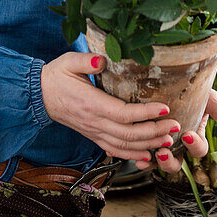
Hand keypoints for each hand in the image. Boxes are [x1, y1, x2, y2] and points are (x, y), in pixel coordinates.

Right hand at [41, 52, 179, 163]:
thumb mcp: (68, 62)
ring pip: (124, 145)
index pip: (123, 113)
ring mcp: (94, 132)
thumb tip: (102, 60)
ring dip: (148, 145)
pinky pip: (114, 150)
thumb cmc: (57, 76)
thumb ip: (86, 60)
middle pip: (129, 133)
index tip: (166, 108)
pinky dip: (132, 156)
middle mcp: (94, 122)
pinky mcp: (93, 136)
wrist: (40, 96)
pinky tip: (148, 156)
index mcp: (91, 103)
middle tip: (176, 125)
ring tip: (168, 140)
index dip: (146, 113)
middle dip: (155, 131)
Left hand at [143, 88, 216, 174]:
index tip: (187, 135)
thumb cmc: (188, 89)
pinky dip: (143, 162)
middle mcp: (178, 145)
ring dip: (158, 163)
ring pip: (161, 164)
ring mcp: (162, 145)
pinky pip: (145, 159)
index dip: (195, 145)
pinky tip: (139, 160)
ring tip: (153, 154)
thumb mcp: (204, 95)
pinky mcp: (146, 143)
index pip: (199, 149)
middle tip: (164, 152)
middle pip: (178, 164)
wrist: (164, 81)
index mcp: (194, 136)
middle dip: (171, 162)